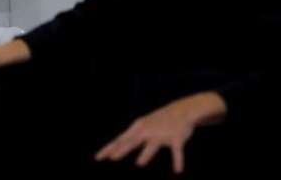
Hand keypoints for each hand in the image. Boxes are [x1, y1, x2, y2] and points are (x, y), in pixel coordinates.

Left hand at [95, 92, 226, 174]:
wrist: (182, 110)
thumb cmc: (158, 121)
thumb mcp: (142, 126)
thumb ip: (130, 138)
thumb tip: (114, 151)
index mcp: (137, 128)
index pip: (120, 140)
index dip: (109, 149)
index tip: (98, 157)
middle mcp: (147, 130)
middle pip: (132, 142)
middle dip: (122, 150)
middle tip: (112, 158)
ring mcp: (162, 134)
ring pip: (152, 146)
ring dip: (146, 154)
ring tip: (139, 164)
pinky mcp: (176, 138)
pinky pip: (176, 151)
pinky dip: (177, 161)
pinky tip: (177, 171)